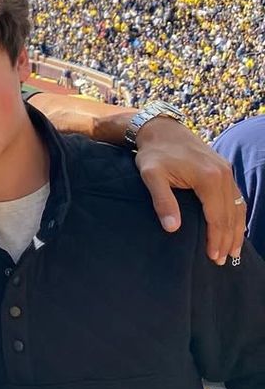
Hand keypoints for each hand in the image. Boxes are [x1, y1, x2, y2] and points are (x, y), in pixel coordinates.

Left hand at [134, 117, 245, 264]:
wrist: (160, 128)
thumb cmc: (153, 153)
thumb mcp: (151, 176)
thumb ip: (162, 201)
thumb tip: (172, 228)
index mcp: (209, 178)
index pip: (216, 217)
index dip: (216, 239)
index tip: (213, 257)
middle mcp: (224, 174)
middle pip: (230, 214)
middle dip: (228, 239)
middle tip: (222, 260)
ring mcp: (226, 170)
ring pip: (238, 206)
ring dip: (236, 229)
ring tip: (232, 250)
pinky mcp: (224, 168)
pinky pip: (236, 196)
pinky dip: (237, 214)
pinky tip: (234, 226)